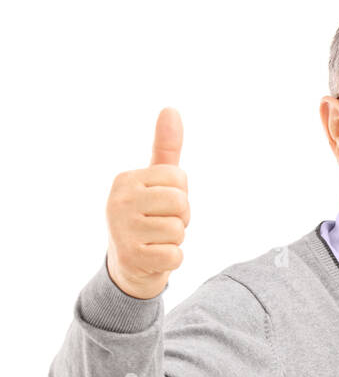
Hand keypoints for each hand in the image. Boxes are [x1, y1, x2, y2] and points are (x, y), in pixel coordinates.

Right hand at [105, 107, 187, 298]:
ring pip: (178, 230)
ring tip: (157, 241)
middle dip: (181, 217)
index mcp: (126, 179)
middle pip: (180, 202)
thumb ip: (166, 149)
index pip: (179, 177)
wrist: (129, 267)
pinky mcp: (131, 257)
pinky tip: (155, 257)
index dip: (180, 195)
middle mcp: (118, 200)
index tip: (162, 206)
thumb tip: (171, 109)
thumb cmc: (148, 218)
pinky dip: (172, 259)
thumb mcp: (155, 183)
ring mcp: (122, 229)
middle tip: (162, 225)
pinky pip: (175, 255)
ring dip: (175, 240)